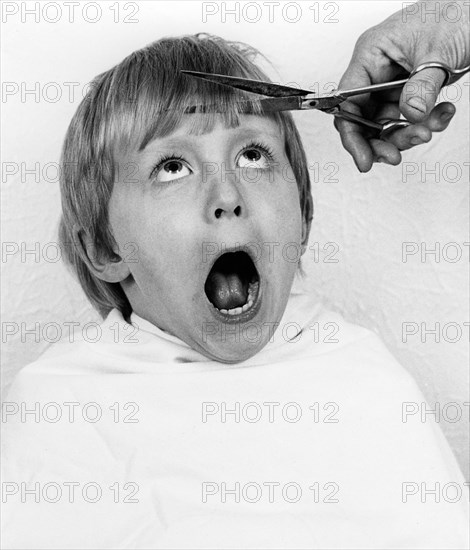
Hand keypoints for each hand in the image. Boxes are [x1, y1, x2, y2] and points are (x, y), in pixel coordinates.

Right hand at [336, 0, 469, 171]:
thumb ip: (421, 87)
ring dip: (408, 133)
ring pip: (388, 123)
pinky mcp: (410, 89)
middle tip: (394, 156)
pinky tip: (443, 113)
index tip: (364, 158)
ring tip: (429, 129)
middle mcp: (377, 70)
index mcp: (371, 54)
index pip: (348, 103)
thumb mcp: (437, 53)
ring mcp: (393, 81)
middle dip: (381, 140)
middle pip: (364, 119)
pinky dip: (427, 122)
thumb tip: (409, 114)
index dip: (352, 134)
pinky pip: (409, 117)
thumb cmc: (457, 13)